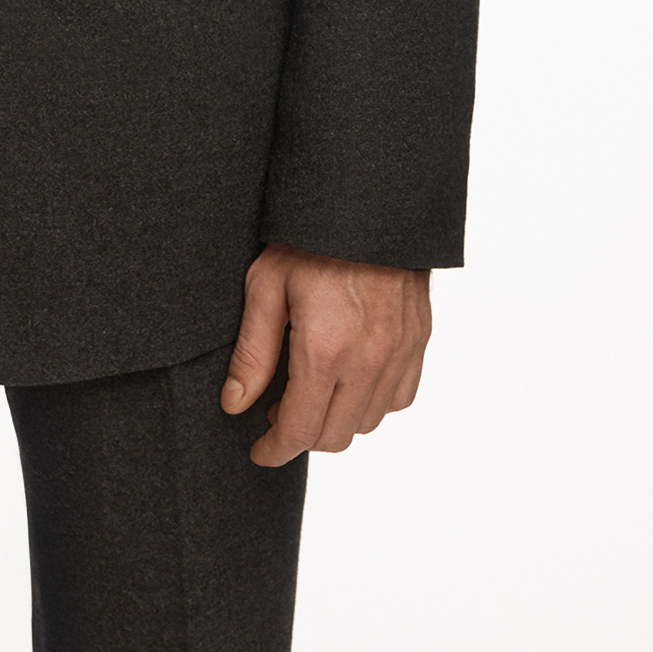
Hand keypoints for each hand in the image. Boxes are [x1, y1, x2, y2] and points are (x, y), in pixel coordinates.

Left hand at [221, 245, 430, 465]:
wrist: (368, 201)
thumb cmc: (310, 238)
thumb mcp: (265, 286)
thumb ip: (252, 353)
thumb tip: (234, 404)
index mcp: (325, 351)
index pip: (300, 431)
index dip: (274, 449)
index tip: (259, 450)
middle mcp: (368, 361)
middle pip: (334, 436)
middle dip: (301, 434)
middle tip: (276, 408)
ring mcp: (399, 353)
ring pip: (368, 422)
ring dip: (337, 418)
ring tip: (311, 388)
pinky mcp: (418, 340)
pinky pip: (399, 397)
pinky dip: (374, 401)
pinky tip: (350, 376)